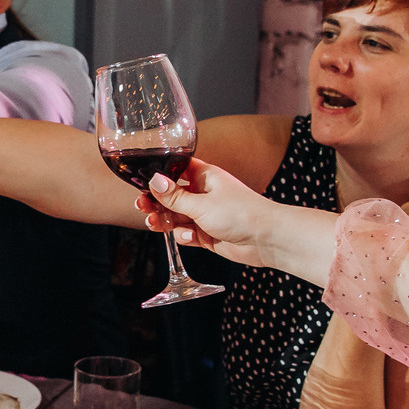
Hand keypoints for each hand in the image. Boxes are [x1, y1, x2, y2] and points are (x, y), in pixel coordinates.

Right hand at [144, 160, 338, 283]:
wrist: (266, 239)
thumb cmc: (240, 213)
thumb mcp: (201, 203)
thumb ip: (175, 196)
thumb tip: (154, 181)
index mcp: (205, 177)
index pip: (177, 170)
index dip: (160, 176)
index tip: (143, 183)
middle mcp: (205, 194)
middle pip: (173, 195)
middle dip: (157, 202)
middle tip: (142, 207)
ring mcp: (207, 214)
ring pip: (177, 216)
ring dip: (165, 221)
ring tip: (155, 224)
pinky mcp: (209, 234)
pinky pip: (188, 233)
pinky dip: (185, 236)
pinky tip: (189, 237)